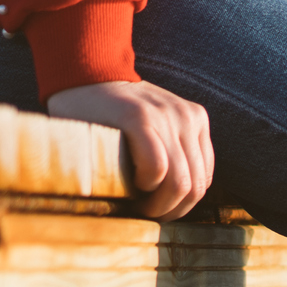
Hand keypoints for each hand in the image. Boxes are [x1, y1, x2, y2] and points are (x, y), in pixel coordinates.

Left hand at [47, 80, 213, 220]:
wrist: (95, 72)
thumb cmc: (81, 114)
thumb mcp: (79, 141)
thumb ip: (93, 170)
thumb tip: (101, 215)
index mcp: (139, 118)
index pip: (159, 173)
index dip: (147, 199)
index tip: (131, 203)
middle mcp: (170, 114)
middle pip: (186, 183)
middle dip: (167, 209)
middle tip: (148, 214)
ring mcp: (187, 114)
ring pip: (201, 180)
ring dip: (181, 202)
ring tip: (159, 204)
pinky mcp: (198, 116)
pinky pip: (207, 166)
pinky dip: (193, 184)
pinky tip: (171, 187)